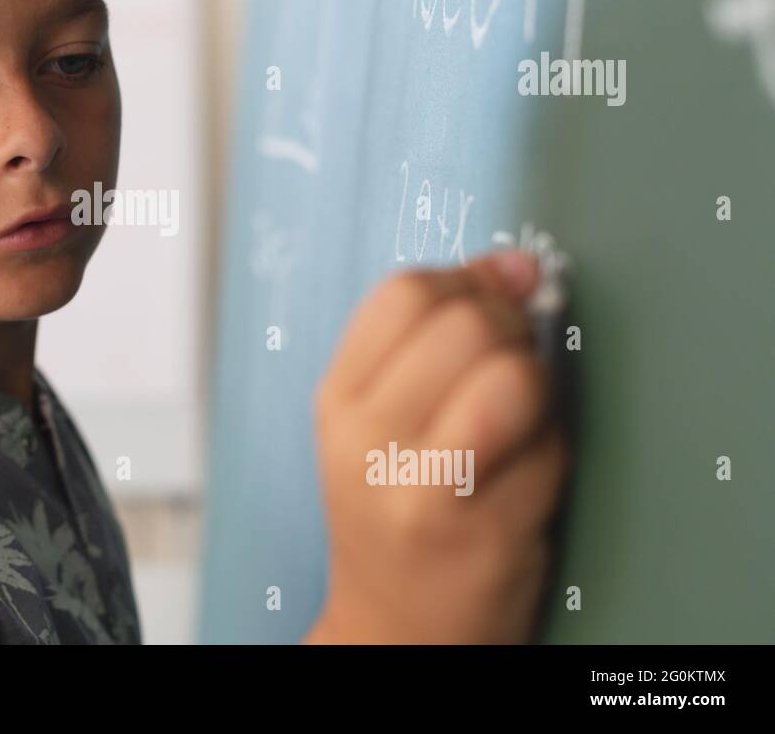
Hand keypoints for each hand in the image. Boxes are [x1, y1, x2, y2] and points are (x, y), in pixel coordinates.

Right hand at [308, 250, 568, 643]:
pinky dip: (554, 445)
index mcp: (337, 400)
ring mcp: (422, 487)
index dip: (468, 280)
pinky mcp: (482, 528)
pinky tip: (526, 470)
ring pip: (513, 375)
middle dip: (511, 327)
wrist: (397, 627)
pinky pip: (548, 444)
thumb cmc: (396, 514)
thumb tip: (515, 263)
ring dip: (536, 382)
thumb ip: (431, 338)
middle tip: (511, 360)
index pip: (403, 291)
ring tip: (521, 412)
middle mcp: (367, 439)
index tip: (494, 296)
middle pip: (465, 323)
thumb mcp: (379, 420)